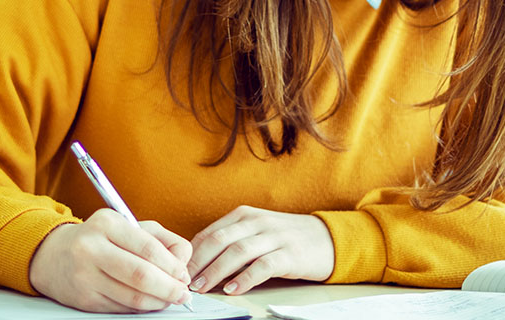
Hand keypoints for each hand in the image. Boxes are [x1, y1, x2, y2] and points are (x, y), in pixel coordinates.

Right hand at [28, 209, 192, 312]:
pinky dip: (141, 308)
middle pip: (141, 275)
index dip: (172, 265)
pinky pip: (121, 308)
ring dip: (159, 302)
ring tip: (170, 299)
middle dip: (169, 288)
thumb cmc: (99, 239)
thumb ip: (161, 239)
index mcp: (107, 224)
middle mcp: (92, 248)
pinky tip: (149, 302)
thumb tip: (184, 261)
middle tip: (183, 293)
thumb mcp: (128, 226)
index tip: (184, 274)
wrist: (53, 256)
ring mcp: (85, 276)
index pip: (148, 248)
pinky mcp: (84, 299)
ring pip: (132, 297)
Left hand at [186, 206, 334, 295]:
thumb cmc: (285, 239)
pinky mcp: (290, 254)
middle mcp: (257, 222)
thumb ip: (231, 241)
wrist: (327, 238)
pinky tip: (233, 289)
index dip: (191, 252)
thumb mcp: (256, 232)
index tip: (178, 270)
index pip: (210, 232)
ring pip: (238, 252)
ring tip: (202, 287)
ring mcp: (275, 237)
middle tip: (185, 281)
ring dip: (216, 270)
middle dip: (199, 262)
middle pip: (220, 240)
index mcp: (245, 215)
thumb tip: (198, 262)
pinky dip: (245, 278)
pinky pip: (263, 266)